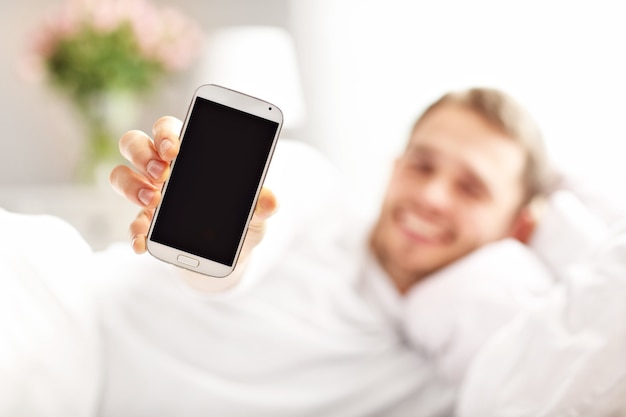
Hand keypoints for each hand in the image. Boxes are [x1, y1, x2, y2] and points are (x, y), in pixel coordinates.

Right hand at [109, 115, 277, 261]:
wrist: (232, 254)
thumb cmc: (243, 220)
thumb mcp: (257, 213)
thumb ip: (261, 204)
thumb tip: (271, 200)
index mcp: (190, 154)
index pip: (168, 129)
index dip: (165, 132)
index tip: (174, 148)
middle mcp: (163, 170)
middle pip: (135, 143)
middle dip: (142, 153)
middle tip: (162, 171)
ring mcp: (150, 196)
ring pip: (121, 175)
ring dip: (131, 185)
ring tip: (154, 199)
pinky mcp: (147, 225)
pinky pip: (131, 224)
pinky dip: (134, 233)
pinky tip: (143, 242)